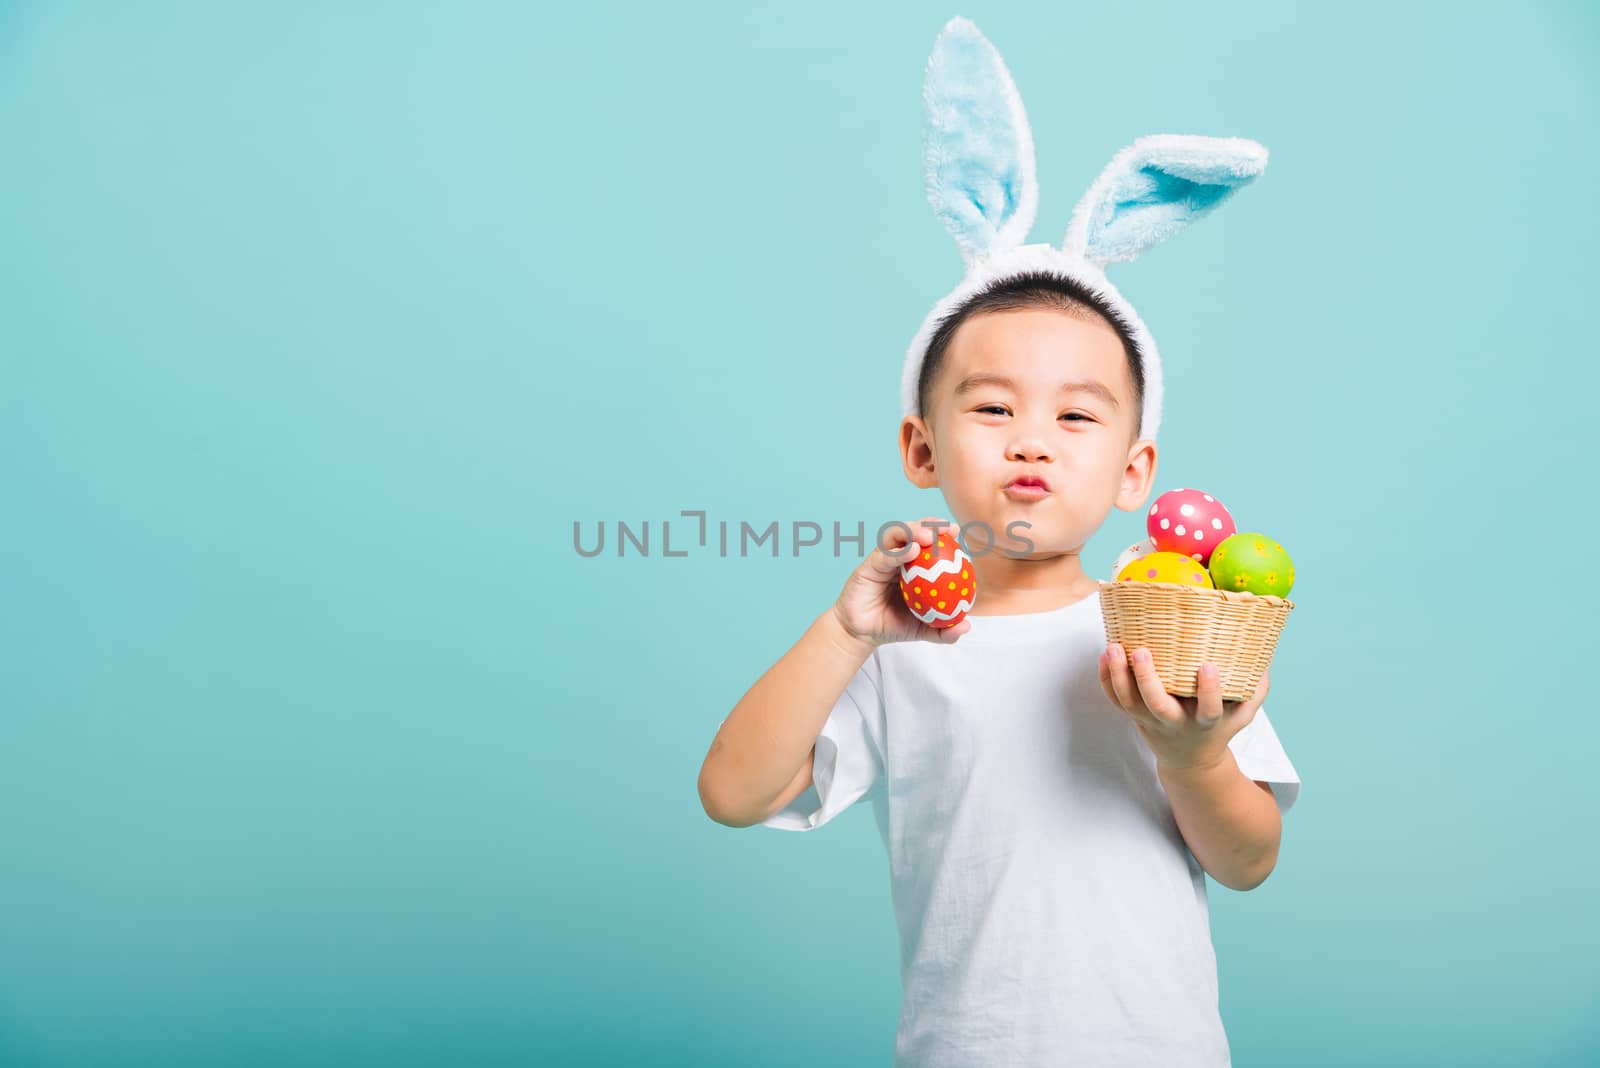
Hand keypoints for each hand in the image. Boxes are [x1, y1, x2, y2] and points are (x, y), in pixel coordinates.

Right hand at [832, 516, 971, 649]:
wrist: (862, 635)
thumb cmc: (893, 626)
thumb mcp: (924, 630)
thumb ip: (945, 629)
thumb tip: (966, 625)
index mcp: (913, 566)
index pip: (928, 543)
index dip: (942, 533)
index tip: (957, 531)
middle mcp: (897, 558)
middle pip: (913, 532)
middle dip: (930, 525)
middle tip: (946, 528)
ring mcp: (882, 560)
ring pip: (896, 536)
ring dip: (913, 530)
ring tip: (928, 536)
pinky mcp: (868, 567)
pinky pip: (884, 555)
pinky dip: (899, 551)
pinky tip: (913, 551)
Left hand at [1098, 643, 1268, 771]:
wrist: (1190, 762)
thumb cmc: (1218, 728)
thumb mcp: (1243, 715)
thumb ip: (1256, 689)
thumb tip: (1264, 656)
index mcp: (1205, 722)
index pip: (1209, 709)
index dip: (1208, 690)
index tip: (1208, 666)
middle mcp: (1176, 723)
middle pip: (1158, 706)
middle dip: (1148, 680)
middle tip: (1143, 652)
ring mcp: (1151, 721)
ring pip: (1130, 703)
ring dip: (1119, 676)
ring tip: (1114, 647)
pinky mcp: (1135, 718)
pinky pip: (1116, 701)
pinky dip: (1106, 680)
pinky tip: (1104, 657)